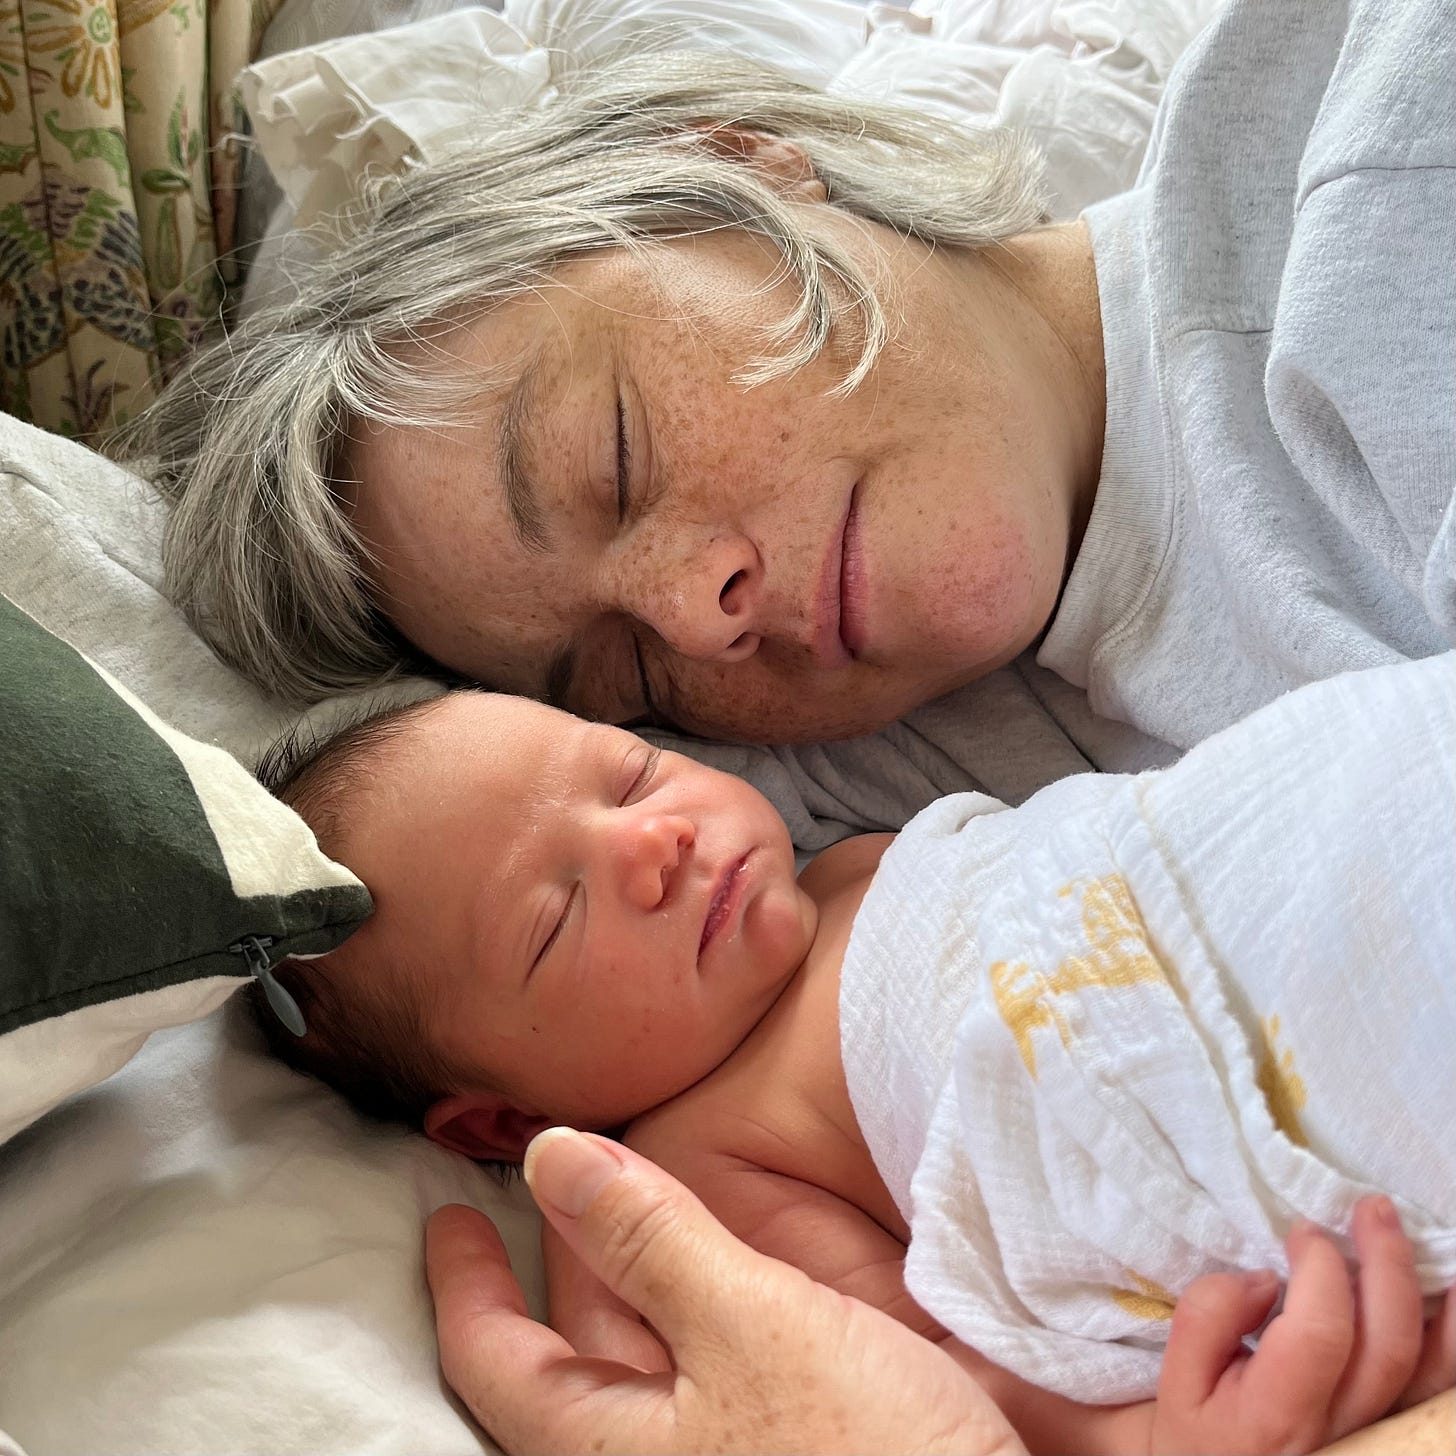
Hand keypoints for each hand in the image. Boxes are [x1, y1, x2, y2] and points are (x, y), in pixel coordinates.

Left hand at [427, 1127, 1027, 1455]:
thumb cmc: (866, 1453)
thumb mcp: (747, 1328)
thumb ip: (647, 1241)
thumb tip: (547, 1157)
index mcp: (607, 1450)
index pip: (493, 1359)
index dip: (461, 1279)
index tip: (442, 1212)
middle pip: (568, 1351)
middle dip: (551, 1261)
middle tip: (548, 1178)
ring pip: (637, 1358)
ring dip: (623, 1275)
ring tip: (623, 1202)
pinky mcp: (775, 1447)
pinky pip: (700, 1367)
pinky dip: (687, 1300)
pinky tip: (713, 1268)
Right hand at [1151, 1196, 1447, 1453]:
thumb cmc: (1200, 1428)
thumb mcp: (1178, 1378)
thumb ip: (1208, 1317)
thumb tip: (1262, 1278)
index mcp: (1277, 1414)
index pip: (1320, 1333)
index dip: (1321, 1268)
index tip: (1303, 1230)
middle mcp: (1341, 1430)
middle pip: (1388, 1345)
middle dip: (1387, 1263)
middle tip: (1372, 1208)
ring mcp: (1377, 1434)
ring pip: (1430, 1372)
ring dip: (1434, 1297)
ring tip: (1423, 1240)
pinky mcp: (1394, 1430)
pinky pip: (1440, 1390)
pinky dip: (1451, 1339)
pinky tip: (1452, 1295)